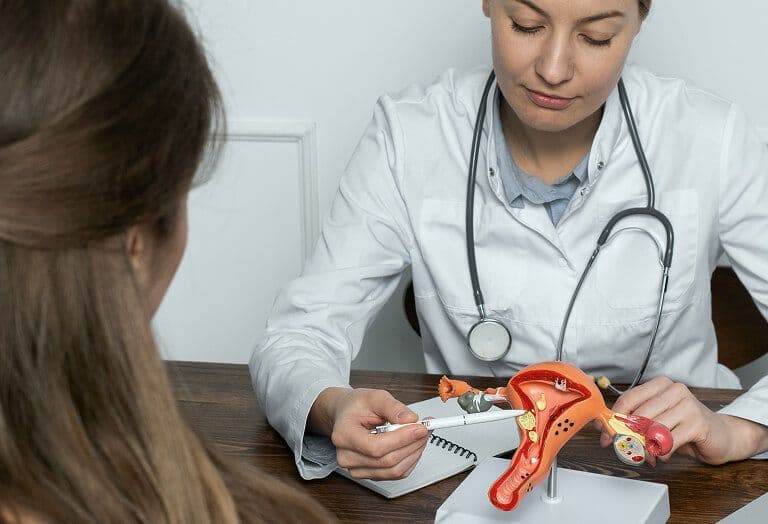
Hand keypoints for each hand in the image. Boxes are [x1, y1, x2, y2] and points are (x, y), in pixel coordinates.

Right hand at [310, 387, 429, 479]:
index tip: (420, 428)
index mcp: (343, 435)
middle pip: (387, 461)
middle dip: (412, 444)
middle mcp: (347, 456)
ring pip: (394, 470)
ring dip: (413, 453)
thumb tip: (410, 419)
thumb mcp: (374, 396)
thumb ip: (393, 407)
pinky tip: (413, 446)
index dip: (402, 439)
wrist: (346, 415)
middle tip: (426, 429)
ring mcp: (357, 468)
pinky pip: (395, 474)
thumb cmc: (356, 406)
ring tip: (421, 436)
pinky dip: (409, 460)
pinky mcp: (369, 474)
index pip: (376, 447)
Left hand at [599, 376, 766, 464]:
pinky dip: (661, 452)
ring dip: (645, 447)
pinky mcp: (698, 423)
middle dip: (628, 437)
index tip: (607, 437)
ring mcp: (688, 405)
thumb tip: (602, 428)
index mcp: (660, 385)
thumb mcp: (655, 421)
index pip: (628, 399)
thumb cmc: (685, 427)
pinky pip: (669, 441)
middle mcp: (674, 390)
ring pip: (653, 428)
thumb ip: (631, 422)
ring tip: (648, 455)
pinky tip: (663, 455)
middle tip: (627, 450)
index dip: (614, 420)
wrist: (722, 435)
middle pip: (639, 415)